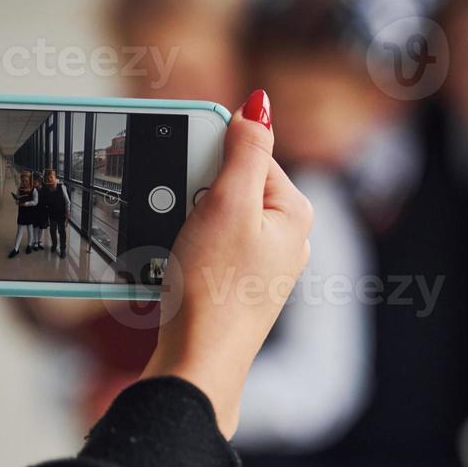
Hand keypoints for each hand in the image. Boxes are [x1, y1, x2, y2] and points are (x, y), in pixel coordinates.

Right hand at [141, 91, 311, 436]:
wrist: (197, 363)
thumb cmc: (215, 289)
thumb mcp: (228, 203)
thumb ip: (245, 148)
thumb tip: (259, 103)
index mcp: (295, 212)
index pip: (249, 153)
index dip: (208, 160)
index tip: (186, 180)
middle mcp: (286, 239)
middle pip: (228, 184)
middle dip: (192, 196)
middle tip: (183, 222)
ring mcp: (262, 266)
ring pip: (209, 217)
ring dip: (180, 225)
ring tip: (177, 252)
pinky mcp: (235, 288)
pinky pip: (201, 249)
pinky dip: (180, 252)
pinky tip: (172, 270)